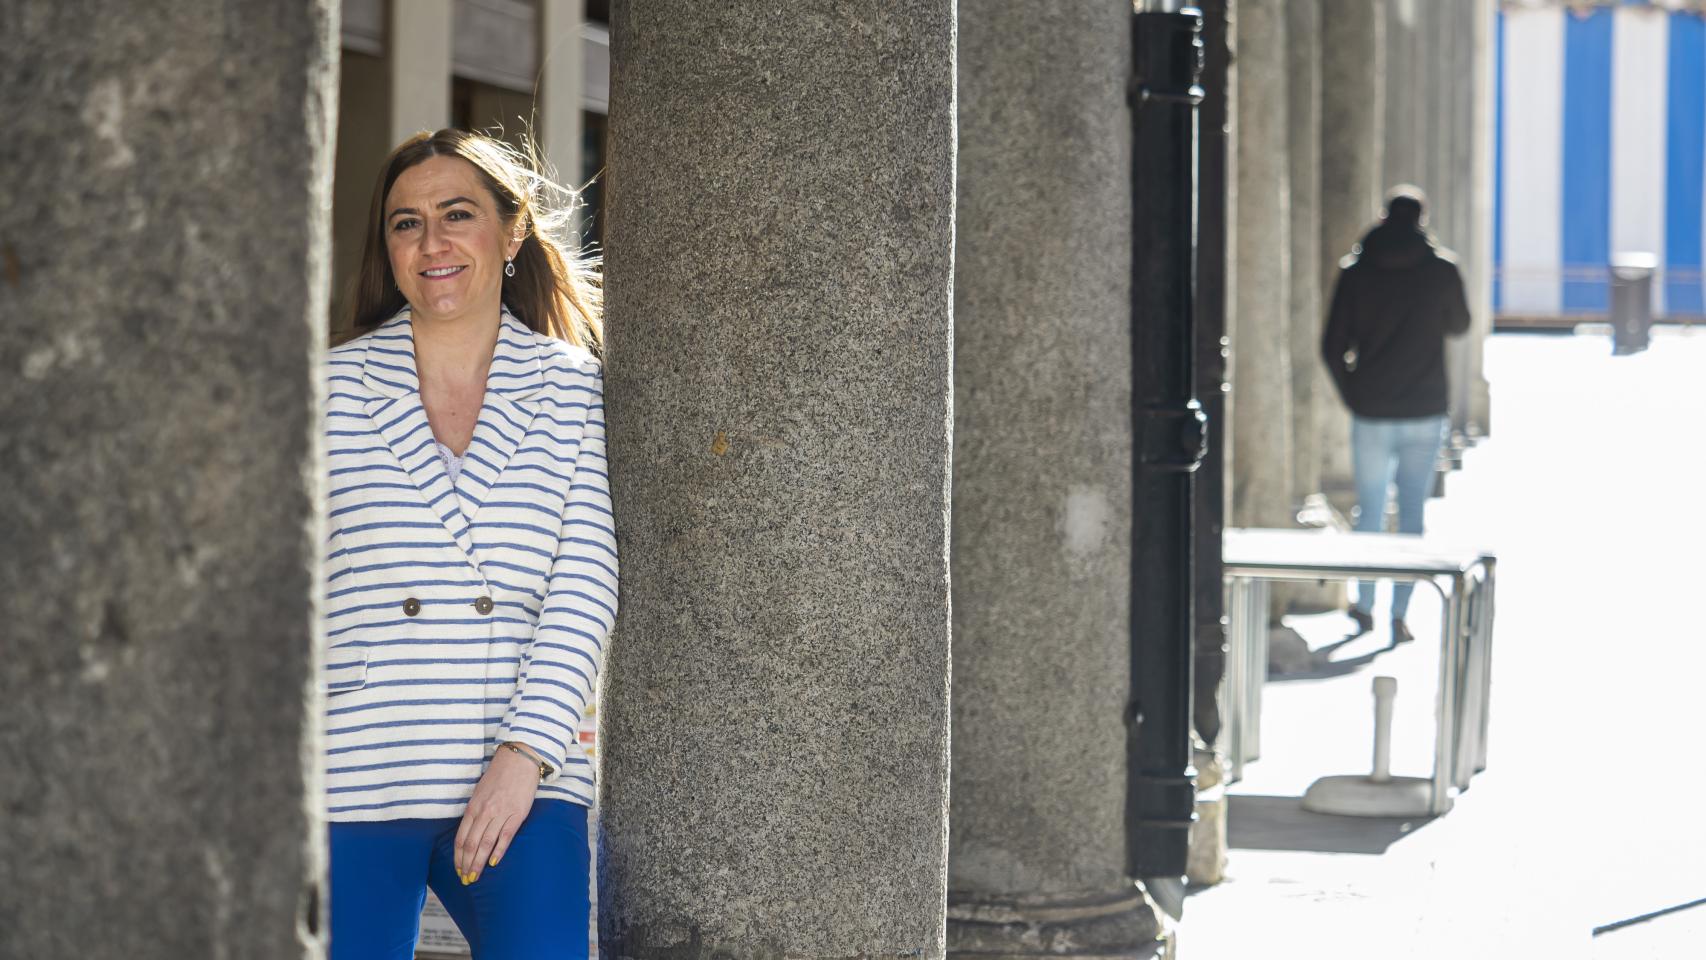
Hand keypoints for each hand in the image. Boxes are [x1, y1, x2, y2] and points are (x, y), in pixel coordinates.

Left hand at [454, 746, 540, 883]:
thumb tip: (470, 833)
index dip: (458, 857)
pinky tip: (494, 863)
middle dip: (467, 865)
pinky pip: (505, 837)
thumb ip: (475, 813)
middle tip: (465, 880)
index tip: (458, 870)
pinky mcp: (517, 814)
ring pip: (486, 844)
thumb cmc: (498, 776)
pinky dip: (498, 851)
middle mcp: (484, 812)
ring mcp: (501, 813)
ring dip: (479, 863)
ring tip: (475, 877)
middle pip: (471, 845)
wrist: (519, 760)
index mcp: (473, 807)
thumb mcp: (480, 793)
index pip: (461, 838)